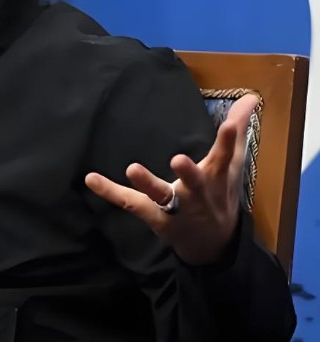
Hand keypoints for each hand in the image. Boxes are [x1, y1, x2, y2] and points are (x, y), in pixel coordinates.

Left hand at [84, 93, 257, 265]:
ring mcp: (175, 208)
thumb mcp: (232, 166)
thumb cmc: (221, 195)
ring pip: (162, 196)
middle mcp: (198, 194)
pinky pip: (130, 203)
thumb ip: (237, 131)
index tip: (229, 125)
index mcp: (217, 178)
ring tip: (132, 168)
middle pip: (196, 183)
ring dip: (149, 184)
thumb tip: (250, 97)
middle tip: (178, 159)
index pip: (226, 157)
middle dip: (189, 173)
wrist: (214, 244)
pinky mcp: (154, 216)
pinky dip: (110, 191)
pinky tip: (90, 179)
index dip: (228, 142)